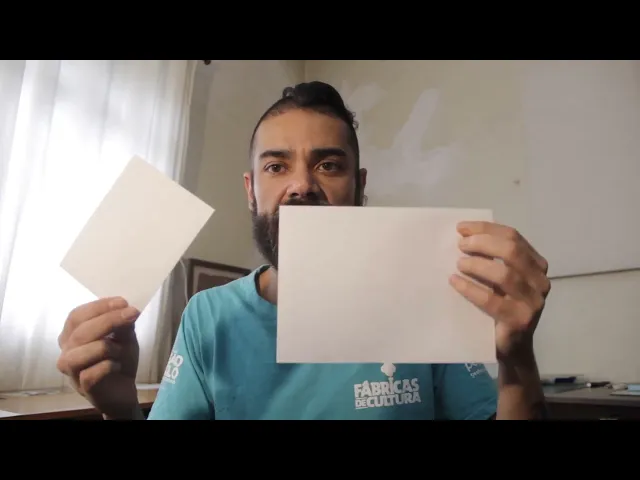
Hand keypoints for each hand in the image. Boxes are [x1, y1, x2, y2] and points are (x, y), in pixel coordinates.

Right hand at [57, 297, 140, 418]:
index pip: (77, 315)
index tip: (122, 301)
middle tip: (132, 314)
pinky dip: (109, 366)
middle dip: (108, 320)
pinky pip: (91, 373)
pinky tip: (117, 365)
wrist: (123, 388)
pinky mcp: (82, 387)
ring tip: (121, 349)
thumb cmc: (118, 358)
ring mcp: (71, 371)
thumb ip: (122, 323)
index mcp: (72, 334)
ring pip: (81, 353)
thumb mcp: (124, 336)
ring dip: (107, 347)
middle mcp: (66, 351)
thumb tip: (125, 308)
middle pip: (80, 332)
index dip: (99, 307)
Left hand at [449, 221, 550, 362]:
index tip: (462, 228)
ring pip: (504, 274)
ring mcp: (533, 302)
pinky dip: (470, 288)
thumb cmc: (503, 305)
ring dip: (477, 265)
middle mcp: (540, 281)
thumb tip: (463, 236)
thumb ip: (493, 258)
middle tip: (460, 246)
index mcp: (537, 264)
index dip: (486, 229)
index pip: (513, 237)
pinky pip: (492, 300)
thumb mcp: (501, 278)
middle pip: (511, 251)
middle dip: (483, 243)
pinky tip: (455, 282)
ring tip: (458, 264)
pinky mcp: (520, 320)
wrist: (513, 347)